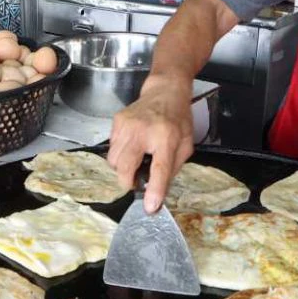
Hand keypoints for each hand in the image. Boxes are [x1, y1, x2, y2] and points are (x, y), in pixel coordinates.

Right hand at [108, 76, 194, 212]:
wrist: (165, 91)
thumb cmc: (177, 119)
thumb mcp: (186, 145)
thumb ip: (172, 169)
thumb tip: (157, 192)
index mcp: (167, 137)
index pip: (159, 169)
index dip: (154, 190)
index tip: (150, 207)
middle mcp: (143, 130)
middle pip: (125, 167)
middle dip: (128, 182)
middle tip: (138, 181)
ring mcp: (126, 125)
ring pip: (113, 161)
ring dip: (123, 169)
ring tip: (137, 159)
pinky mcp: (116, 122)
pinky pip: (111, 149)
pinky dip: (120, 155)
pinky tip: (132, 146)